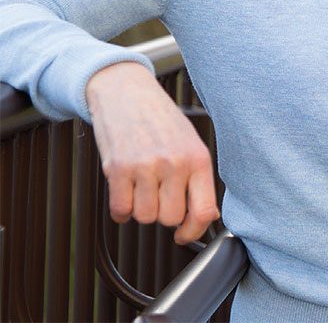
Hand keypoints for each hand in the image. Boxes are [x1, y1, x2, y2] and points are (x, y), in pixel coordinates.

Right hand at [85, 61, 220, 244]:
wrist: (126, 93)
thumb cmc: (161, 119)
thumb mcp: (190, 144)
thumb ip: (199, 180)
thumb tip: (208, 216)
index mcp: (198, 159)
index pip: (203, 211)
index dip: (194, 231)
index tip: (185, 235)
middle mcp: (174, 164)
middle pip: (170, 219)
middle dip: (163, 214)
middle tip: (159, 197)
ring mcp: (145, 166)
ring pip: (145, 217)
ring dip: (141, 209)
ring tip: (142, 187)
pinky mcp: (118, 169)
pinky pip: (120, 210)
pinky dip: (121, 209)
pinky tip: (125, 192)